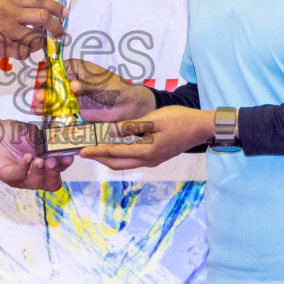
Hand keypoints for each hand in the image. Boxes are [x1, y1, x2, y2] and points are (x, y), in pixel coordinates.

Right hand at [0, 0, 66, 66]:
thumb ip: (4, 6)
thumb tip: (24, 11)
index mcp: (4, 0)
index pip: (38, 0)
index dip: (54, 6)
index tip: (62, 12)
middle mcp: (8, 14)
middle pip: (43, 18)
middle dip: (57, 26)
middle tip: (61, 32)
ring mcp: (5, 32)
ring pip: (35, 38)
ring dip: (40, 43)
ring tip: (38, 44)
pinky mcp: (1, 49)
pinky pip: (22, 52)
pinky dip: (25, 53)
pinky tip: (20, 51)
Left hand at [0, 117, 70, 190]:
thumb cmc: (12, 132)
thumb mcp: (33, 134)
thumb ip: (46, 141)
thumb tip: (59, 147)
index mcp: (44, 162)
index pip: (59, 170)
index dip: (65, 165)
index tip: (69, 156)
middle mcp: (34, 173)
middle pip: (52, 183)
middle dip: (55, 173)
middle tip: (53, 161)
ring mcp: (21, 176)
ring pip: (37, 183)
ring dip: (40, 171)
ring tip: (39, 159)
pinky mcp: (7, 175)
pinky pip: (19, 177)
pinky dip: (25, 167)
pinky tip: (27, 157)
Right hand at [29, 58, 154, 122]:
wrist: (127, 105)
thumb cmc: (115, 87)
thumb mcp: (100, 83)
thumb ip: (86, 84)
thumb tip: (72, 86)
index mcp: (75, 68)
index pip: (57, 68)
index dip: (47, 73)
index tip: (41, 79)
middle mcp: (70, 82)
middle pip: (52, 85)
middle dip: (44, 91)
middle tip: (40, 98)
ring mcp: (71, 97)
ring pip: (53, 100)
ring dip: (45, 105)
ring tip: (39, 110)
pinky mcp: (74, 111)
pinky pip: (61, 113)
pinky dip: (54, 116)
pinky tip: (46, 119)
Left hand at [79, 107, 213, 170]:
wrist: (201, 128)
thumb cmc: (180, 120)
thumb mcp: (154, 119)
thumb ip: (132, 126)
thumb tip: (111, 132)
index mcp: (146, 151)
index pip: (115, 152)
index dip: (97, 151)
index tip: (82, 151)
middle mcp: (148, 160)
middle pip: (117, 163)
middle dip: (99, 158)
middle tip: (84, 152)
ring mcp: (152, 160)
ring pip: (125, 164)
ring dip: (109, 158)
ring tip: (96, 151)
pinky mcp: (156, 157)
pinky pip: (132, 161)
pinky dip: (120, 157)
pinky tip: (115, 147)